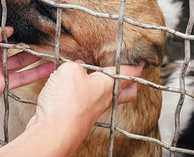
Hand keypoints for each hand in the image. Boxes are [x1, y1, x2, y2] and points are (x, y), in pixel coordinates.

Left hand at [0, 15, 54, 115]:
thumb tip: (6, 30)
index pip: (0, 26)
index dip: (14, 22)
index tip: (31, 16)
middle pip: (15, 42)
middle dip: (30, 36)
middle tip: (48, 30)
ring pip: (22, 58)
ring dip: (37, 53)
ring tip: (54, 45)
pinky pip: (21, 77)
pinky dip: (36, 72)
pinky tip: (49, 65)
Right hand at [25, 61, 143, 153]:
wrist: (52, 134)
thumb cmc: (65, 105)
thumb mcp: (70, 71)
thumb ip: (76, 64)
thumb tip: (76, 66)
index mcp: (108, 86)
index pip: (129, 74)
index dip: (136, 65)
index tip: (141, 60)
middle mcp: (102, 101)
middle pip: (123, 92)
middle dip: (126, 82)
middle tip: (124, 72)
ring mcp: (90, 111)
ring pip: (103, 97)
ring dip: (102, 86)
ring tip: (94, 75)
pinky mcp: (77, 118)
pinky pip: (85, 102)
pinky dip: (83, 94)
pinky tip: (72, 89)